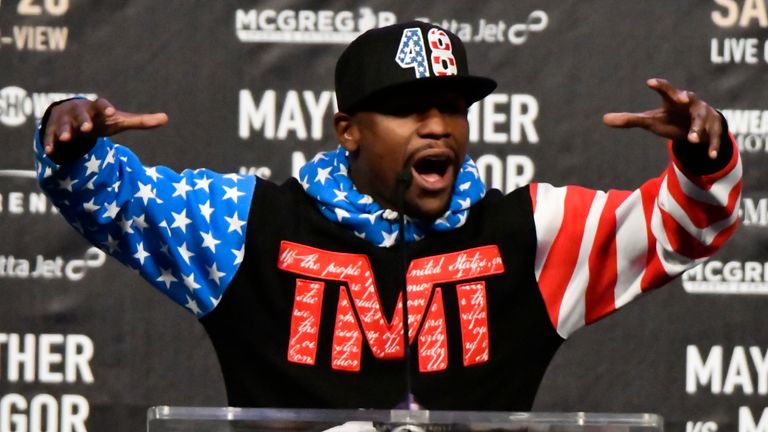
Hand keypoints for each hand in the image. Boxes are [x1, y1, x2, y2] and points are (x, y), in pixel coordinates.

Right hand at [42, 98, 167, 156]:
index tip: (113, 113)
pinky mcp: (54, 130)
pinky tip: (51, 152)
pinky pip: (51, 136)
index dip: (107, 108)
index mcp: (97, 107)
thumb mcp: (119, 121)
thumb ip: (141, 120)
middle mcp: (80, 111)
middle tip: (87, 127)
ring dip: (65, 131)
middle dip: (83, 119)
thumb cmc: (102, 119)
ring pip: (64, 124)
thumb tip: (166, 118)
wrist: (74, 115)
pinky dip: (51, 143)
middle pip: (81, 113)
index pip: (102, 104)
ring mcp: (66, 120)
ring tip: (67, 139)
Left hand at [602, 78, 722, 158]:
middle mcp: (691, 104)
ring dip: (698, 129)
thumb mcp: (651, 121)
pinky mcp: (714, 129)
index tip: (649, 82)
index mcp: (673, 99)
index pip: (666, 90)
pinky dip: (713, 147)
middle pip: (689, 98)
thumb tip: (604, 119)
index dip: (659, 86)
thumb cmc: (670, 119)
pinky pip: (714, 138)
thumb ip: (630, 120)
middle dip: (685, 98)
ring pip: (702, 120)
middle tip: (682, 99)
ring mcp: (704, 116)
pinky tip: (711, 156)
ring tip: (692, 139)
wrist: (698, 125)